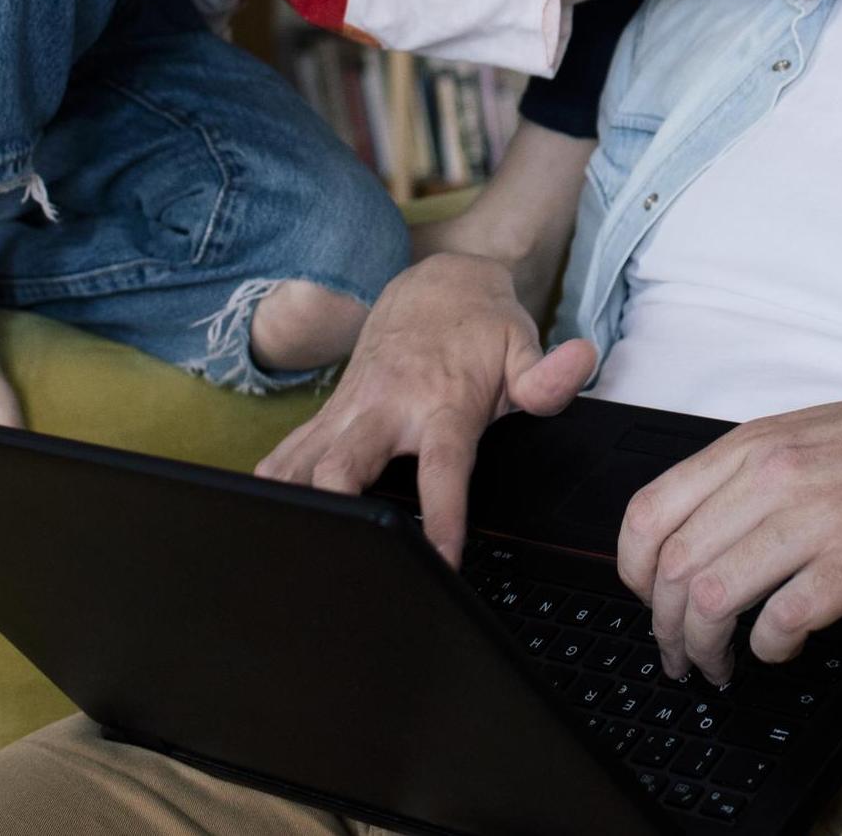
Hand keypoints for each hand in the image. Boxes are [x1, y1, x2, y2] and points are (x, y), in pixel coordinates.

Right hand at [254, 252, 596, 564]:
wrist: (437, 282)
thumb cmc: (484, 329)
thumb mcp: (524, 347)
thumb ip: (548, 377)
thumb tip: (580, 362)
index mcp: (441, 405)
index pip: (442, 469)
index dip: (442, 515)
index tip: (440, 559)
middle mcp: (387, 409)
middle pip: (343, 465)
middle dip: (333, 505)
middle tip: (337, 557)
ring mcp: (350, 410)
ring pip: (300, 462)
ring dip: (290, 504)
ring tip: (281, 552)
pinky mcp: (327, 412)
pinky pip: (287, 453)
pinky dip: (272, 486)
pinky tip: (261, 520)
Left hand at [615, 378, 841, 681]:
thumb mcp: (808, 435)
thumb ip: (749, 475)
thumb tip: (700, 532)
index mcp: (754, 444)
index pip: (650, 511)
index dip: (633, 572)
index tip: (646, 600)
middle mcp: (773, 476)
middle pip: (672, 567)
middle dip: (664, 628)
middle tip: (680, 655)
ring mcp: (815, 520)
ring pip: (711, 599)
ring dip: (704, 649)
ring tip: (718, 667)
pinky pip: (780, 623)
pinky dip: (769, 649)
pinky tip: (783, 647)